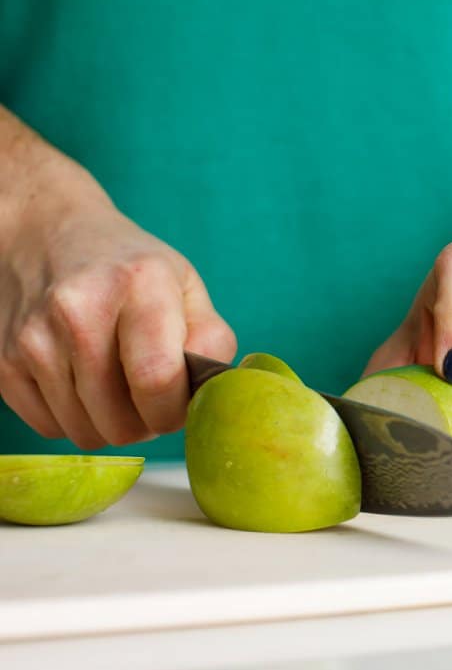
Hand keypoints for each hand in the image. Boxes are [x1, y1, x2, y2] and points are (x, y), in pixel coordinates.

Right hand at [0, 193, 235, 448]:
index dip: (177, 409)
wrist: (46, 236)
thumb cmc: (130, 270)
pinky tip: (84, 381)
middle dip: (147, 421)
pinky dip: (75, 418)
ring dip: (112, 423)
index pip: (158, 379)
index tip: (181, 401)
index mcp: (139, 284)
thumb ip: (211, 339)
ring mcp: (35, 339)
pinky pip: (50, 428)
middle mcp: (79, 310)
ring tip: (121, 384)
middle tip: (153, 394)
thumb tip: (212, 392)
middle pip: (121, 421)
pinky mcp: (5, 363)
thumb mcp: (185, 285)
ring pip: (86, 433)